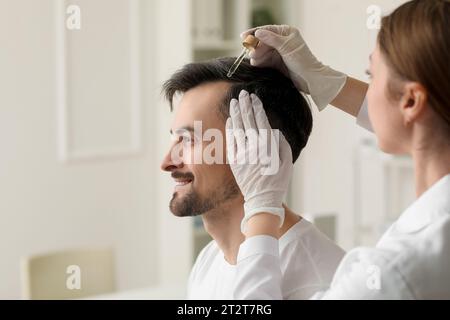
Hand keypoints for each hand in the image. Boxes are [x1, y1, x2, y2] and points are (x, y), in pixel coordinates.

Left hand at [226, 90, 292, 232]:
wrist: (262, 199)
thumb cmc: (277, 181)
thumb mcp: (286, 162)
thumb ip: (281, 143)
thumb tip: (273, 128)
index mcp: (268, 146)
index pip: (260, 121)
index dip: (256, 107)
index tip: (254, 97)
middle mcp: (253, 147)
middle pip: (247, 121)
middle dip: (245, 105)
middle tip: (242, 93)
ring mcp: (242, 153)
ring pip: (237, 128)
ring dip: (236, 113)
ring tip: (234, 101)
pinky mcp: (234, 160)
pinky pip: (230, 140)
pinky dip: (230, 128)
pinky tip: (231, 118)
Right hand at [242, 25, 346, 110]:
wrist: (309, 79)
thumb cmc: (302, 61)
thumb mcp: (286, 47)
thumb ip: (271, 39)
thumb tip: (257, 33)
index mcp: (286, 32)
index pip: (267, 30)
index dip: (254, 33)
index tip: (243, 36)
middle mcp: (282, 40)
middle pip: (263, 41)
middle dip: (257, 47)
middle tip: (252, 54)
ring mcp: (279, 52)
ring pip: (263, 51)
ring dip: (257, 56)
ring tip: (254, 61)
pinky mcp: (277, 63)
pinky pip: (265, 60)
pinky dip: (260, 62)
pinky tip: (256, 65)